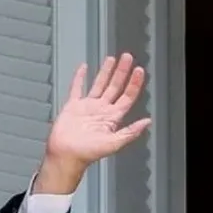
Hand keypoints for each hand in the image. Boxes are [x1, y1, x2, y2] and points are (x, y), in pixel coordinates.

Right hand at [37, 54, 151, 192]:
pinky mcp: (72, 106)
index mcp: (112, 118)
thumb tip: (147, 122)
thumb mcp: (114, 143)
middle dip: (122, 72)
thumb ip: (131, 131)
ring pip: (99, 84)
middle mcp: (102, 110)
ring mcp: (87, 107)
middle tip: (128, 58)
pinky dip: (79, 77)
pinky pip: (77, 88)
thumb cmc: (88, 153)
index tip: (139, 71)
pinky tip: (84, 67)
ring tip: (112, 59)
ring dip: (106, 72)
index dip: (134, 84)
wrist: (65, 155)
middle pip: (115, 87)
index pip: (127, 97)